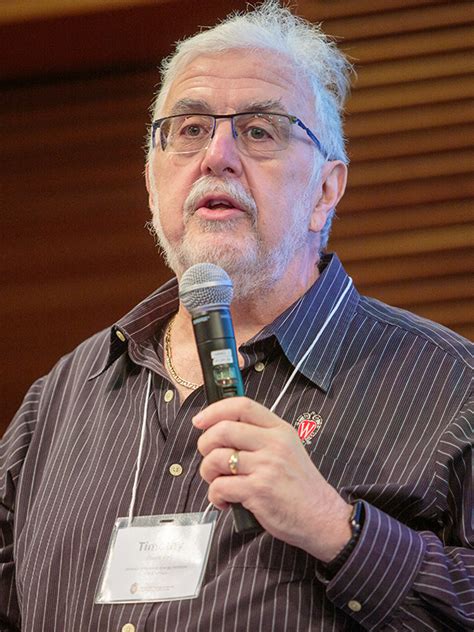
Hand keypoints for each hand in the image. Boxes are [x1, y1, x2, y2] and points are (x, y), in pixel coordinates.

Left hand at [193, 397, 351, 562]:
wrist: (322, 517)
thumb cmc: (301, 487)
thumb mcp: (288, 449)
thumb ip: (260, 437)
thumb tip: (221, 431)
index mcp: (280, 430)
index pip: (242, 406)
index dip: (215, 410)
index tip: (200, 420)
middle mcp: (273, 443)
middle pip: (223, 430)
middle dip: (205, 444)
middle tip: (208, 457)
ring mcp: (266, 466)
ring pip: (217, 458)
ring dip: (208, 472)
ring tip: (217, 482)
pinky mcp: (258, 490)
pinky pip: (220, 486)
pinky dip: (215, 496)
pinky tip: (225, 501)